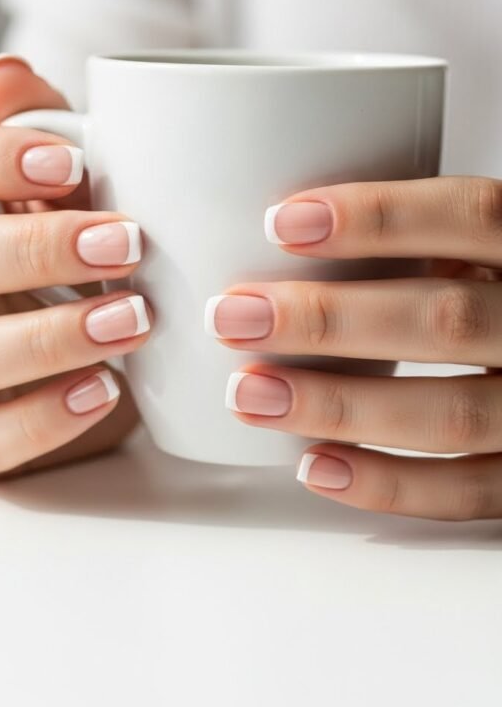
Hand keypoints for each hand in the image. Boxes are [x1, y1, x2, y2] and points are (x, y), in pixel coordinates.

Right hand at [0, 55, 148, 477]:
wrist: (34, 338)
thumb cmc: (36, 240)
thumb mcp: (37, 182)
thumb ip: (27, 128)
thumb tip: (6, 74)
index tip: (72, 162)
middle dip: (34, 251)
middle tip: (127, 243)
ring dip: (46, 339)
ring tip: (133, 318)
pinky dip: (42, 420)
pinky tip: (105, 388)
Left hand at [206, 177, 501, 519]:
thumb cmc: (501, 297)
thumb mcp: (485, 252)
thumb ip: (432, 238)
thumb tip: (293, 233)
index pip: (471, 214)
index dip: (379, 216)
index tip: (281, 223)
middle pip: (446, 321)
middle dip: (328, 320)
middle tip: (232, 317)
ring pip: (452, 414)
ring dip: (339, 405)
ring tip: (250, 394)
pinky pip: (470, 492)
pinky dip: (390, 485)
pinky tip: (316, 465)